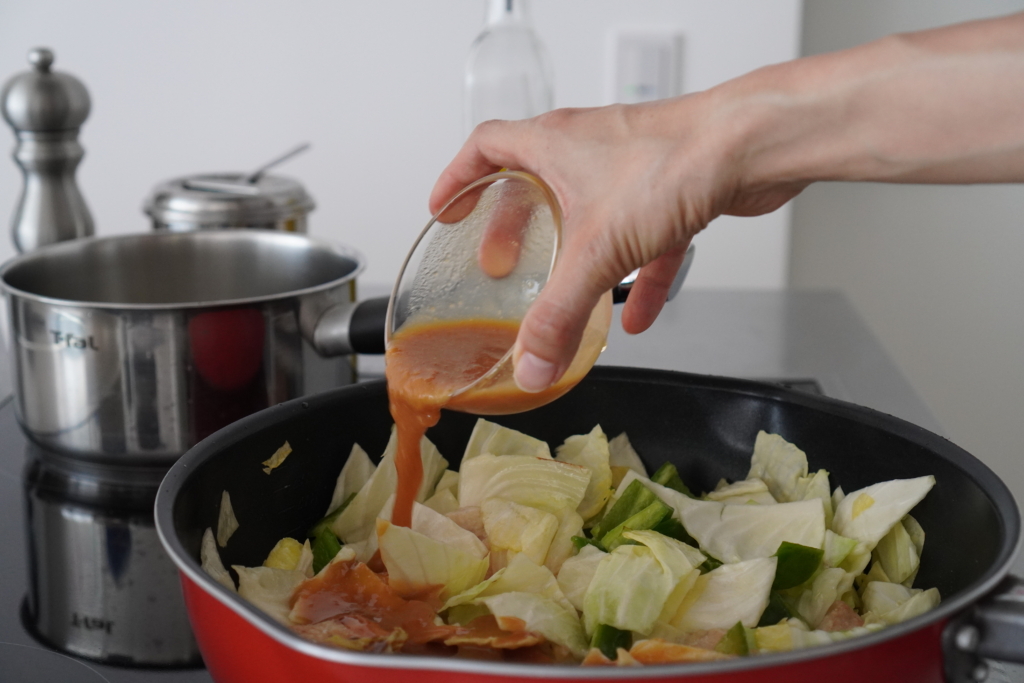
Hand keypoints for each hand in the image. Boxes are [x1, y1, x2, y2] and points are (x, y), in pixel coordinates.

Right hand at [430, 94, 802, 391]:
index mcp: (552, 145)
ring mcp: (631, 167)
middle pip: (534, 182)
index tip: (445, 208)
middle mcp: (588, 148)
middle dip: (514, 226)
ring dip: (576, 253)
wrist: (752, 145)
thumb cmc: (674, 163)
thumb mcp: (597, 252)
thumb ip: (557, 315)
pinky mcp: (673, 189)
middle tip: (501, 261)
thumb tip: (530, 364)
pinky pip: (644, 238)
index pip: (486, 147)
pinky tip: (639, 316)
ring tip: (565, 291)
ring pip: (591, 211)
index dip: (459, 178)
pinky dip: (637, 275)